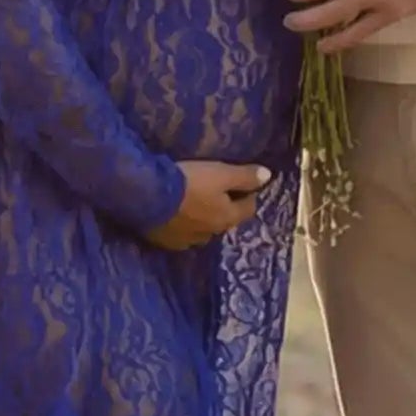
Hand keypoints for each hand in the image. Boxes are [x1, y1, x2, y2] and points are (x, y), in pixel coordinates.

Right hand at [146, 160, 271, 249]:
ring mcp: (188, 240)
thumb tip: (268, 176)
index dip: (249, 195)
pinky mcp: (167, 242)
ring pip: (204, 229)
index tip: (244, 184)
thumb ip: (244, 176)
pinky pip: (183, 234)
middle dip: (226, 208)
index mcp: (227, 218)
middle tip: (218, 191)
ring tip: (195, 203)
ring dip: (204, 218)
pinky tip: (176, 215)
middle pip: (226, 220)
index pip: (248, 209)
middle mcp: (211, 234)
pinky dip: (184, 225)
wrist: (147, 198)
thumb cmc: (188, 182)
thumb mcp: (219, 173)